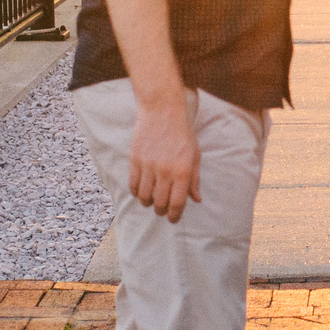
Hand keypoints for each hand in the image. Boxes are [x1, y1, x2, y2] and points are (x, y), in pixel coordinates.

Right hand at [129, 92, 200, 222]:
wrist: (162, 110)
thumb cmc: (182, 133)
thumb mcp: (195, 155)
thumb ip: (194, 179)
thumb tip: (196, 199)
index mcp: (183, 170)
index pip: (177, 203)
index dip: (175, 215)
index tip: (173, 219)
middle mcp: (165, 171)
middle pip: (159, 203)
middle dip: (161, 211)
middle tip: (162, 210)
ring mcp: (149, 165)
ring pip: (144, 197)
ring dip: (148, 203)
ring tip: (151, 201)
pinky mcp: (135, 159)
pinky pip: (133, 185)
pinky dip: (137, 193)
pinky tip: (141, 191)